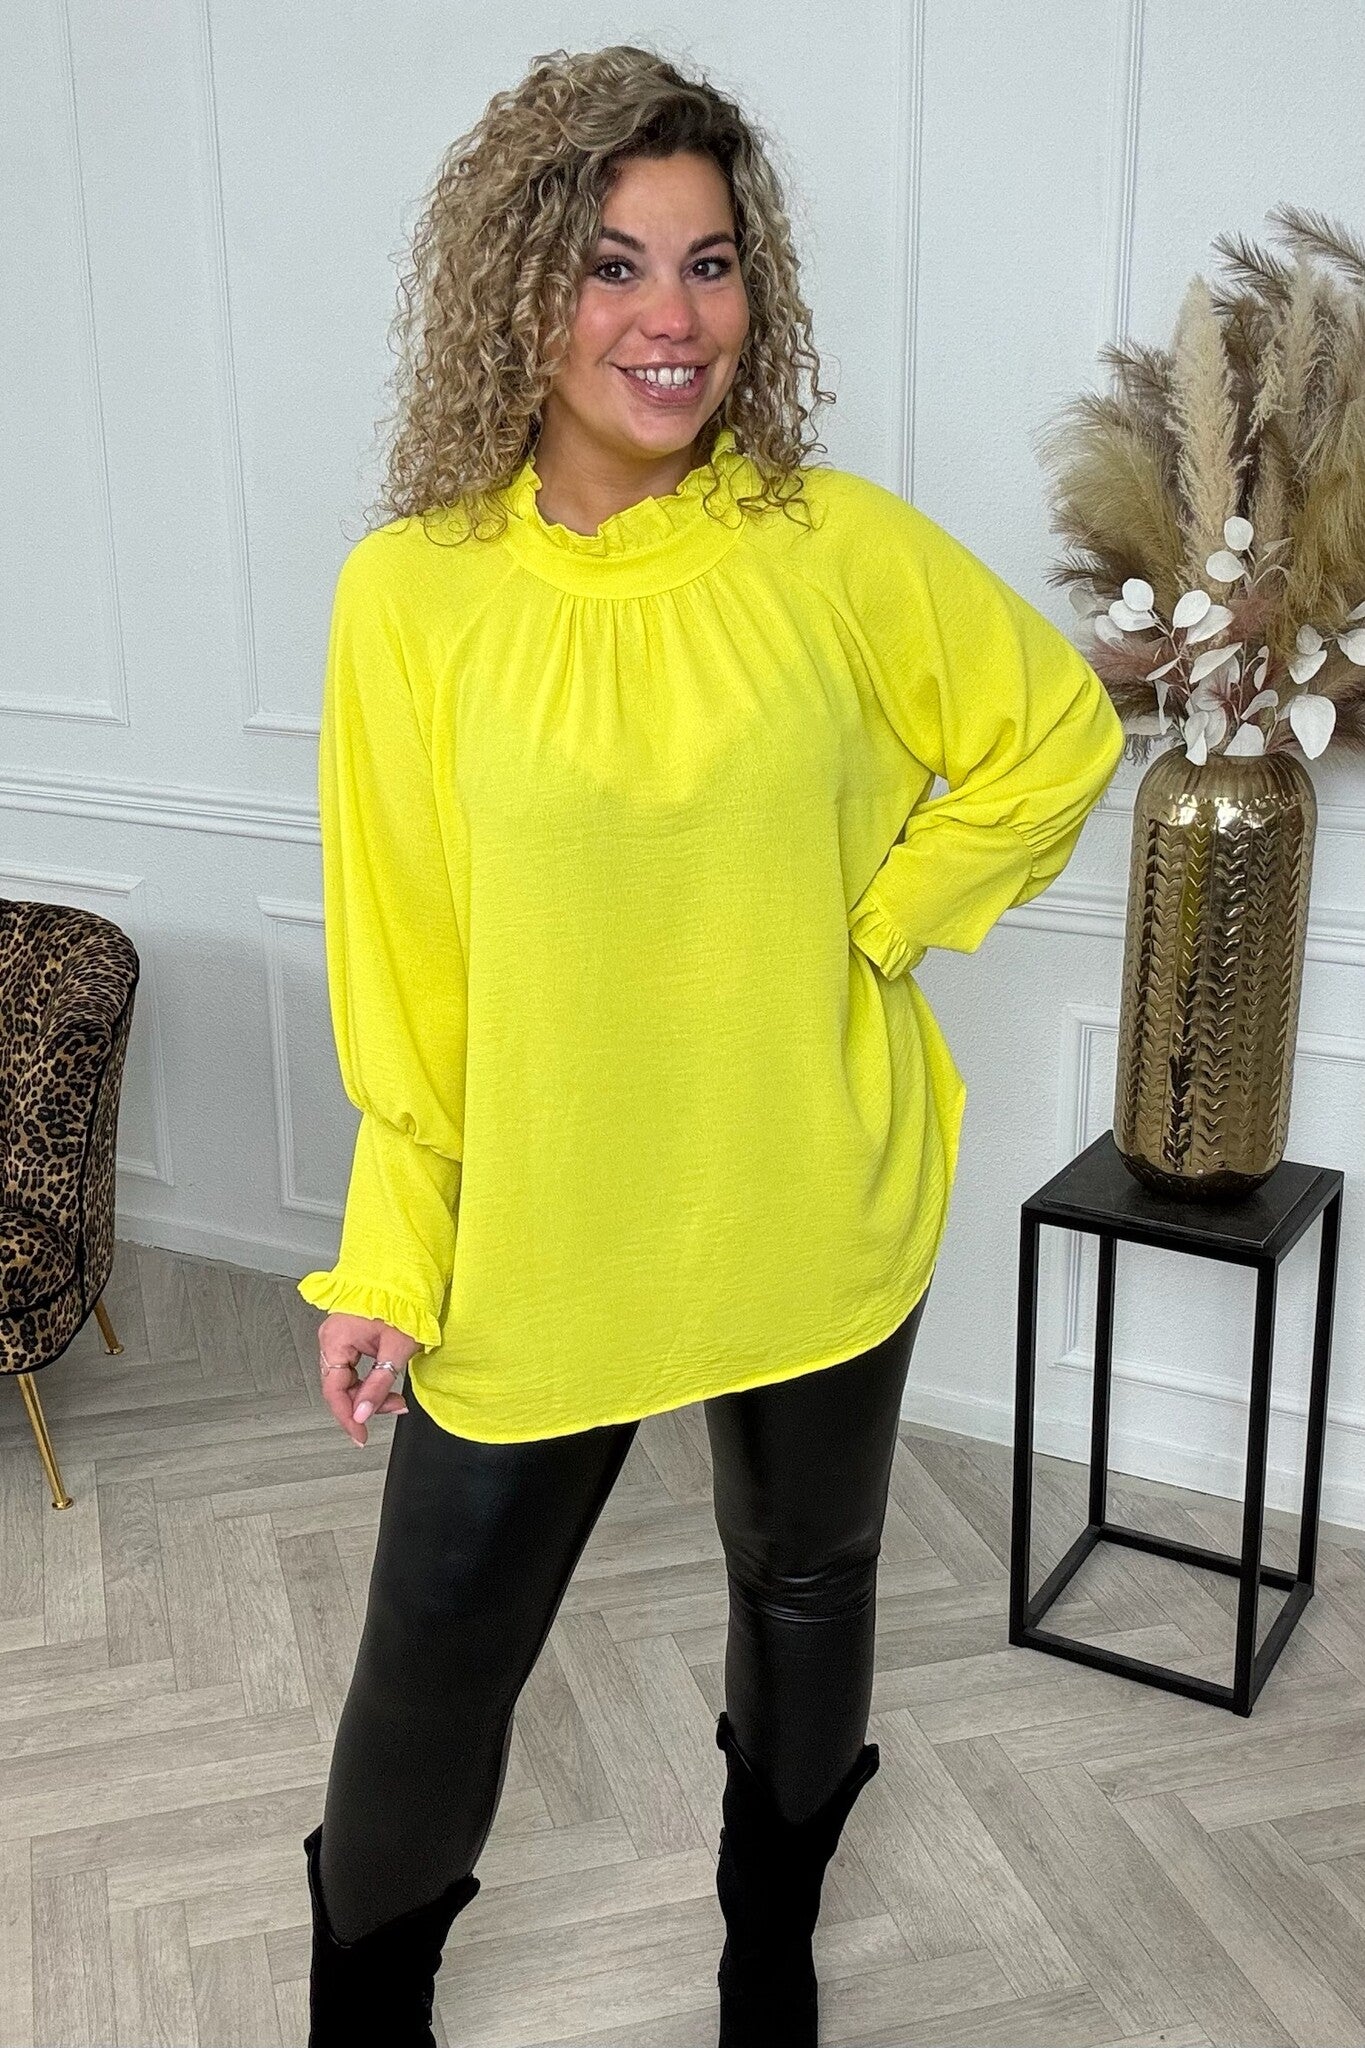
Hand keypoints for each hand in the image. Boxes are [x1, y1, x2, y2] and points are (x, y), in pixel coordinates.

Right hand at [316, 1313, 416, 1445]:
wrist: (408, 1275)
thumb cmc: (402, 1301)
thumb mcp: (395, 1350)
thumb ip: (377, 1385)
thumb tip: (363, 1413)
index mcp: (335, 1340)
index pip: (334, 1391)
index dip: (348, 1417)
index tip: (360, 1435)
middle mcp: (332, 1338)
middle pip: (340, 1386)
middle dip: (366, 1404)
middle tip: (393, 1409)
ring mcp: (340, 1336)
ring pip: (348, 1379)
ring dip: (370, 1393)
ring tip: (396, 1398)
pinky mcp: (351, 1335)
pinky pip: (354, 1367)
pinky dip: (370, 1379)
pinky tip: (386, 1384)